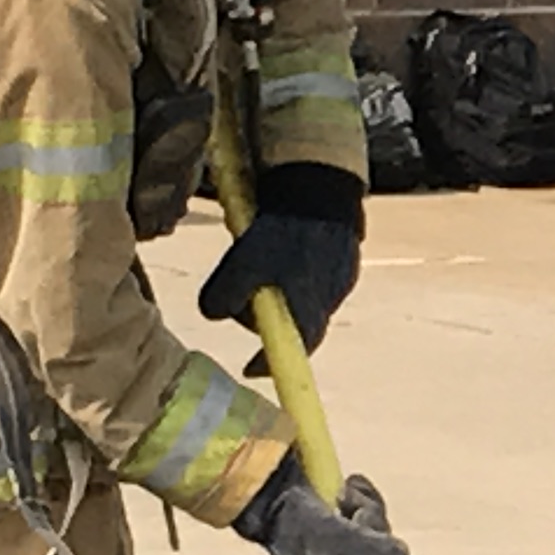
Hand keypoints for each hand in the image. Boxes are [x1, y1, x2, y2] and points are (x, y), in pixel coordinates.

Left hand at [199, 164, 363, 344]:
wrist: (321, 185)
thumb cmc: (283, 228)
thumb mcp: (244, 262)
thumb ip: (226, 293)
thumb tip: (212, 314)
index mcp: (310, 307)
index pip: (296, 349)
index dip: (272, 361)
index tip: (252, 369)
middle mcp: (330, 298)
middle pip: (297, 323)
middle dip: (268, 317)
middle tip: (241, 299)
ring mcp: (340, 276)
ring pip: (305, 297)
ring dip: (281, 292)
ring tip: (259, 266)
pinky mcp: (342, 256)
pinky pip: (314, 275)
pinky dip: (294, 272)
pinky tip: (282, 251)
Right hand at [232, 458, 421, 554]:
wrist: (271, 491)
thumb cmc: (302, 525)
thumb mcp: (344, 545)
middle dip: (377, 531)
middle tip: (356, 518)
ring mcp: (342, 544)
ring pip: (381, 529)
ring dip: (368, 510)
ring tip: (344, 498)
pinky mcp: (341, 518)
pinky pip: (369, 507)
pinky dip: (363, 495)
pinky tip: (349, 486)